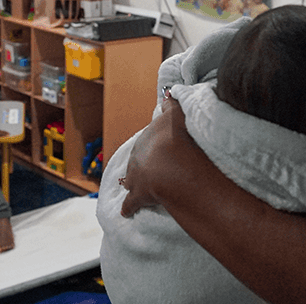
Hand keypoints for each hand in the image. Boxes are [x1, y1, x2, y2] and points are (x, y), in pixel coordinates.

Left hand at [120, 96, 189, 216]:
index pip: (152, 137)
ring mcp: (136, 175)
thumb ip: (173, 104)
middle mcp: (138, 154)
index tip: (162, 143)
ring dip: (134, 181)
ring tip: (137, 184)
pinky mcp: (138, 196)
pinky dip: (129, 207)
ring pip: (131, 178)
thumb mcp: (178, 114)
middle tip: (155, 165)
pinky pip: (131, 203)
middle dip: (146, 161)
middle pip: (140, 157)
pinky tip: (126, 212)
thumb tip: (168, 93)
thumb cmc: (177, 137)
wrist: (172, 164)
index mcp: (149, 135)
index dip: (158, 141)